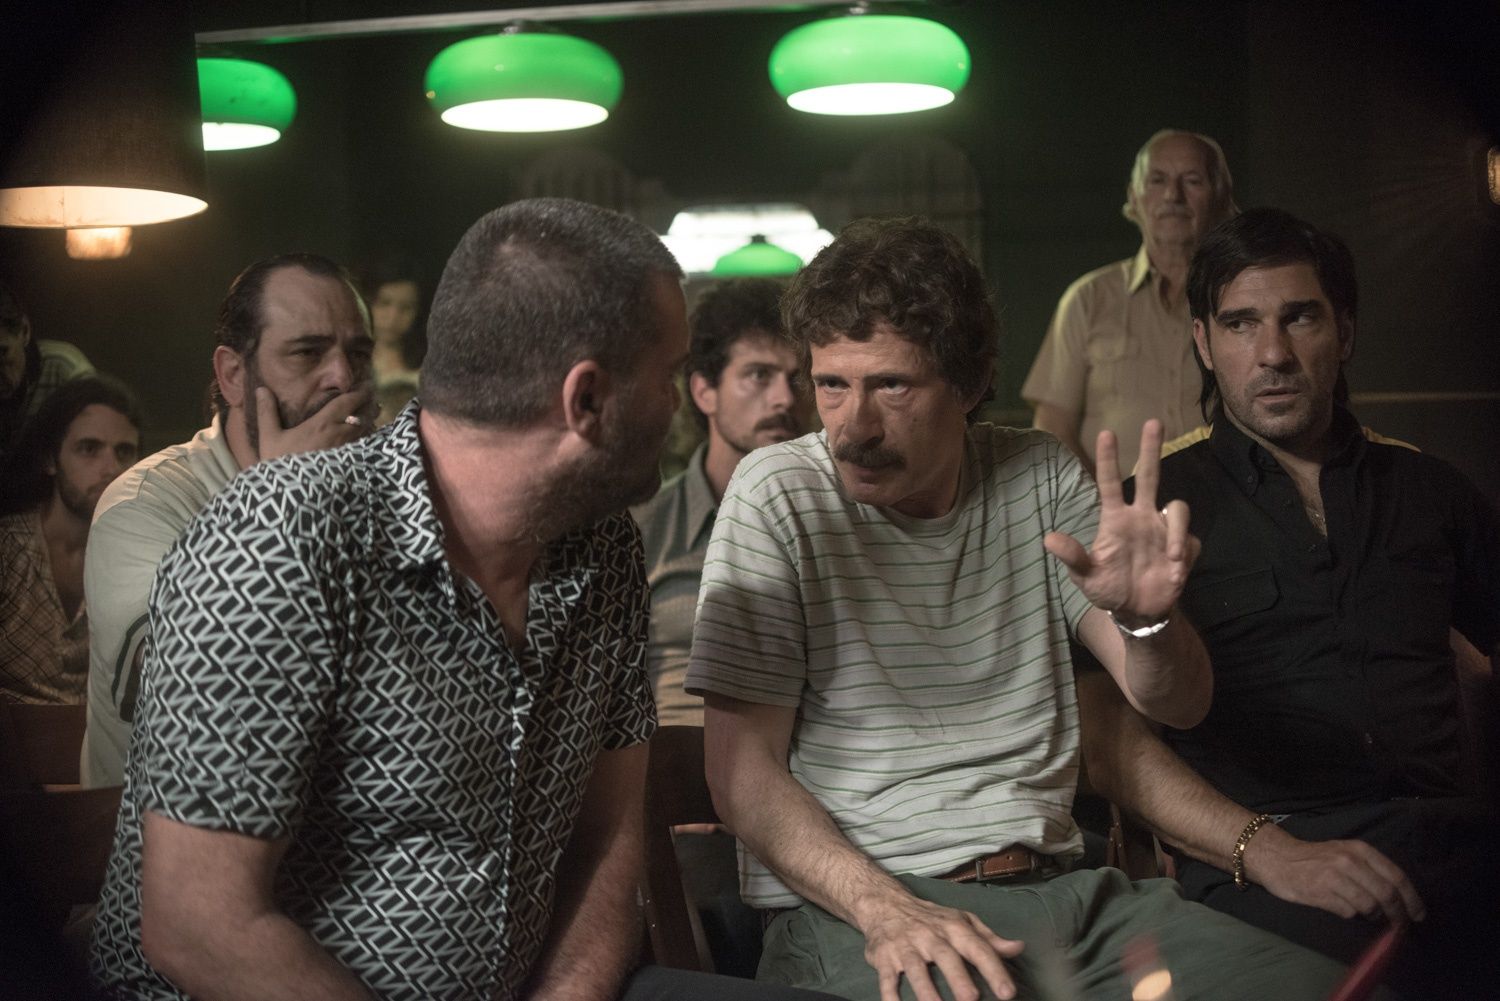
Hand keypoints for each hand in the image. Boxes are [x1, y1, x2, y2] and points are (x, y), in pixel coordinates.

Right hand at [255, 386, 374, 463]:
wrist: (292, 496)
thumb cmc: (279, 464)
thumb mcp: (269, 437)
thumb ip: (267, 412)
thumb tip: (261, 389)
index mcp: (323, 424)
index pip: (347, 402)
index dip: (360, 392)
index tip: (367, 386)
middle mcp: (340, 435)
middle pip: (363, 416)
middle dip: (369, 406)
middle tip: (373, 401)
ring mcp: (348, 451)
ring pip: (366, 432)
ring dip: (371, 422)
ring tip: (373, 417)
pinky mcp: (352, 466)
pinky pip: (365, 449)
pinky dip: (369, 441)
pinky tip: (368, 441)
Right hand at [856, 892, 1024, 1000]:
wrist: (886, 904)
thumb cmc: (932, 919)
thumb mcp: (962, 922)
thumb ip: (989, 939)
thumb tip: (1018, 948)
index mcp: (953, 928)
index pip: (977, 948)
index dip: (993, 970)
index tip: (1008, 993)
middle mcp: (929, 936)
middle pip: (945, 957)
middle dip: (958, 978)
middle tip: (971, 1000)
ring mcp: (905, 946)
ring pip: (915, 968)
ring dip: (925, 989)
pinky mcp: (884, 957)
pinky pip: (886, 977)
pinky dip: (889, 994)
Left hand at [1044, 420, 1197, 622]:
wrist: (1137, 612)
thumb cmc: (1107, 588)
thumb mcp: (1086, 576)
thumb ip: (1073, 557)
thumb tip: (1048, 538)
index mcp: (1115, 519)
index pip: (1110, 483)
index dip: (1109, 459)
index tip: (1106, 432)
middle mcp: (1141, 517)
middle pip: (1148, 475)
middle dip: (1151, 449)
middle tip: (1153, 421)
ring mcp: (1163, 530)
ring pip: (1177, 507)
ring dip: (1177, 531)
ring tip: (1172, 558)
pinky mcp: (1183, 546)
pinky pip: (1189, 539)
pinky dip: (1184, 552)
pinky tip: (1175, 571)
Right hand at [1247, 827, 1424, 925]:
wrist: (1278, 857)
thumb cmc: (1315, 858)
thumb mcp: (1345, 853)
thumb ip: (1369, 869)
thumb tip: (1398, 897)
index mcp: (1360, 850)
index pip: (1396, 876)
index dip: (1412, 899)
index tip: (1418, 915)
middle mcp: (1350, 861)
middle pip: (1386, 894)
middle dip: (1398, 915)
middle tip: (1400, 926)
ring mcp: (1335, 877)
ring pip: (1369, 906)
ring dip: (1373, 917)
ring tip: (1368, 917)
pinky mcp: (1322, 892)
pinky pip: (1348, 912)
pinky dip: (1350, 915)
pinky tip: (1342, 908)